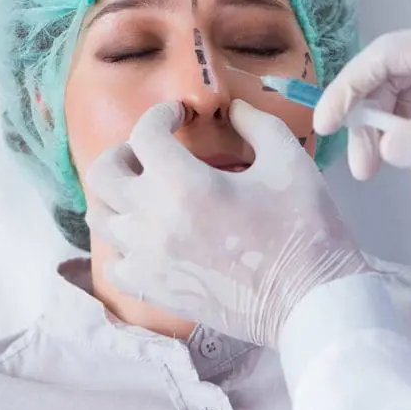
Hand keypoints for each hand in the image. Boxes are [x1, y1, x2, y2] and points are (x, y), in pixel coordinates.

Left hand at [85, 100, 371, 347]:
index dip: (161, 115)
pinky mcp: (154, 290)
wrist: (308, 300)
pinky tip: (150, 236)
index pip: (146, 134)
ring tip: (146, 191)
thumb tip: (234, 108)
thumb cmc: (305, 228)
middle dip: (125, 151)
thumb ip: (256, 124)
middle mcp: (152, 221)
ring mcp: (147, 260)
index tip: (180, 116)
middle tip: (153, 152)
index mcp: (183, 184)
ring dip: (118, 196)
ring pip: (101, 218)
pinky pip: (116, 262)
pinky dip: (124, 243)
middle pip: (103, 173)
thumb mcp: (289, 161)